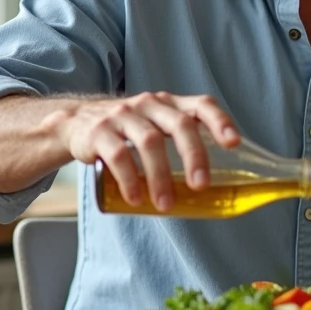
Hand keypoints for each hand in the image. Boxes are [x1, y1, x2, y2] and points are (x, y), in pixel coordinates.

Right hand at [55, 91, 239, 210]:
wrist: (76, 123)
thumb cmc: (129, 131)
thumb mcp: (156, 126)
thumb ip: (181, 142)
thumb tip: (215, 186)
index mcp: (169, 104)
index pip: (201, 105)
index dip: (220, 121)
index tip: (234, 143)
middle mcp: (149, 104)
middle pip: (179, 125)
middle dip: (194, 156)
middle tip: (201, 186)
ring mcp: (123, 115)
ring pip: (149, 142)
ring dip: (160, 176)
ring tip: (166, 205)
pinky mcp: (99, 131)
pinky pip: (118, 154)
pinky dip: (130, 179)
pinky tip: (136, 198)